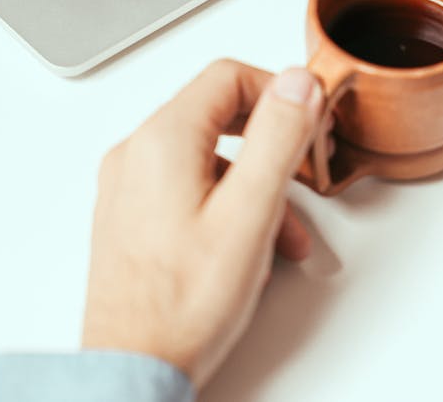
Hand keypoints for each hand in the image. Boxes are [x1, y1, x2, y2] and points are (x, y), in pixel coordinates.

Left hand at [82, 62, 323, 386]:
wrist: (133, 366)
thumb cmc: (182, 304)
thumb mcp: (250, 212)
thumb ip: (278, 138)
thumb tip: (296, 81)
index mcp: (163, 141)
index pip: (228, 77)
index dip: (280, 92)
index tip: (311, 120)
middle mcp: (137, 155)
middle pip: (218, 112)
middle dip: (273, 138)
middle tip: (308, 163)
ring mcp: (130, 188)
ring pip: (210, 157)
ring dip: (258, 182)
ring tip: (287, 228)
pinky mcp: (134, 218)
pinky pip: (191, 188)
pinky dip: (230, 204)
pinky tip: (252, 245)